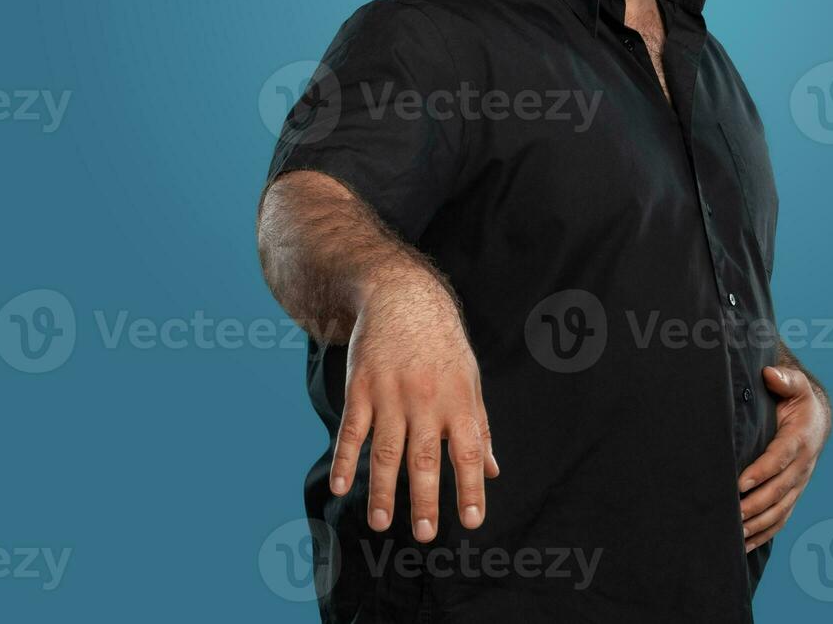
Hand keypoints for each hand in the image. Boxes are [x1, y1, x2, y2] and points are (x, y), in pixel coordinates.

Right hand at [328, 274, 498, 541]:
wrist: (402, 298)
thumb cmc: (442, 347)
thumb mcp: (469, 381)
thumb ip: (479, 427)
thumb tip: (492, 471)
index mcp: (458, 400)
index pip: (468, 451)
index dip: (471, 486)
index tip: (472, 521)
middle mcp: (426, 399)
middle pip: (425, 457)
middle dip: (425, 498)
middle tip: (425, 534)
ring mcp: (390, 394)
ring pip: (386, 450)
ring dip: (382, 490)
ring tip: (382, 523)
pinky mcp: (361, 388)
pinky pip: (351, 430)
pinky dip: (344, 458)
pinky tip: (341, 486)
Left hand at [737, 365, 830, 551]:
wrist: (817, 419)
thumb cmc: (798, 399)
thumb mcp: (795, 384)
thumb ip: (784, 379)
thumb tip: (770, 373)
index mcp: (801, 438)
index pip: (780, 458)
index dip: (761, 471)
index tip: (740, 483)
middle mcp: (802, 466)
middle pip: (778, 490)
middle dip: (754, 504)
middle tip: (730, 512)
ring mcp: (798, 484)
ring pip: (779, 510)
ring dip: (757, 523)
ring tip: (733, 533)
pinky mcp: (792, 495)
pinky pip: (779, 519)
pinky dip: (762, 534)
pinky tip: (742, 545)